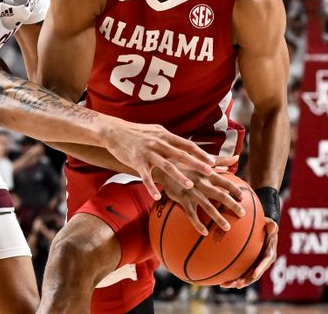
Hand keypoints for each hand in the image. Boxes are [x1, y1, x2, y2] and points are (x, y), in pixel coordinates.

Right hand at [104, 122, 224, 199]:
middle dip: (197, 163)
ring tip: (190, 186)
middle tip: (211, 172)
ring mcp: (148, 152)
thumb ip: (170, 139)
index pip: (187, 144)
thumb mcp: (156, 131)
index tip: (213, 161)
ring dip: (179, 176)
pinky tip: (157, 197)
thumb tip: (186, 145)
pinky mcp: (136, 161)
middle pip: (181, 154)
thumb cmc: (137, 132)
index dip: (201, 153)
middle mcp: (158, 143)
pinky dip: (152, 187)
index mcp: (165, 135)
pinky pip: (146, 176)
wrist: (114, 132)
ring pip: (166, 165)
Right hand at [155, 156, 244, 234]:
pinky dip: (198, 224)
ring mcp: (192, 192)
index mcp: (208, 174)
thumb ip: (221, 160)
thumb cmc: (187, 163)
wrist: (164, 167)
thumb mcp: (203, 160)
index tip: (242, 198)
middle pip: (221, 196)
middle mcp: (202, 183)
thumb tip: (236, 158)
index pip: (226, 182)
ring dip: (218, 218)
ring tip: (227, 227)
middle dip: (232, 205)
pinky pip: (191, 214)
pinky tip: (205, 232)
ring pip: (208, 207)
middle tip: (242, 214)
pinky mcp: (182, 199)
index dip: (235, 190)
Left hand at [220, 218, 277, 287]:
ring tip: (224, 285)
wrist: (262, 230)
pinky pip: (240, 273)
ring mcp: (255, 266)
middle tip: (237, 285)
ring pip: (246, 277)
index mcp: (269, 254)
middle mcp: (262, 263)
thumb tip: (273, 226)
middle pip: (254, 275)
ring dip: (236, 282)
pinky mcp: (248, 266)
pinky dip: (232, 278)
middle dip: (246, 281)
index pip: (265, 262)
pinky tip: (221, 281)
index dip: (260, 269)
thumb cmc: (265, 226)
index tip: (254, 275)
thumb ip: (271, 225)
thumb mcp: (269, 224)